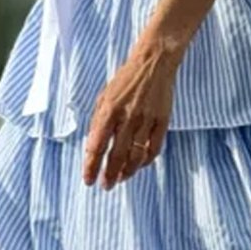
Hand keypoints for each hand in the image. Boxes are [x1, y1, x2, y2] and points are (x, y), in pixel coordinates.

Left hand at [82, 40, 178, 189]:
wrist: (153, 63)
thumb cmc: (125, 80)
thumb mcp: (104, 97)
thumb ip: (98, 122)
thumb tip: (93, 147)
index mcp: (109, 110)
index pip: (96, 146)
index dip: (91, 166)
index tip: (88, 180)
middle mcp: (127, 118)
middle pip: (116, 156)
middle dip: (109, 175)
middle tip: (105, 185)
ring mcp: (146, 121)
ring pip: (136, 156)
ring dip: (127, 172)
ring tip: (120, 179)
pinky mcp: (162, 122)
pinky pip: (154, 149)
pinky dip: (145, 161)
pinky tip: (138, 166)